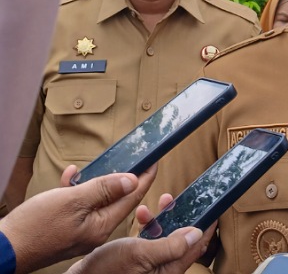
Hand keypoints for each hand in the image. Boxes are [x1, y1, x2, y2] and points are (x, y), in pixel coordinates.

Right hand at [0, 165, 156, 273]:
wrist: (3, 249)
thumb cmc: (35, 227)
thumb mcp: (73, 201)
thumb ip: (103, 189)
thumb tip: (132, 180)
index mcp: (101, 226)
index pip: (132, 198)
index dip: (145, 177)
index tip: (154, 160)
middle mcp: (95, 231)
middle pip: (116, 199)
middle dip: (122, 177)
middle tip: (131, 157)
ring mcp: (80, 231)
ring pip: (96, 200)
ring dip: (94, 181)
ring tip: (89, 169)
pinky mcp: (65, 229)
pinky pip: (78, 205)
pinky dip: (75, 190)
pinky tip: (70, 177)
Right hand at [135, 194, 217, 267]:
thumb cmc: (111, 268)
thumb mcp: (142, 254)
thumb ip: (171, 246)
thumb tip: (196, 233)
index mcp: (170, 268)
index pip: (197, 246)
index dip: (207, 227)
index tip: (214, 209)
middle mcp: (164, 266)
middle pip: (182, 238)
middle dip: (183, 215)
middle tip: (182, 198)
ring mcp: (152, 262)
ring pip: (166, 235)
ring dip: (165, 216)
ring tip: (163, 199)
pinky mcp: (139, 259)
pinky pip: (150, 238)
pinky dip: (148, 224)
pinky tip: (142, 214)